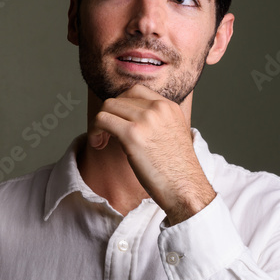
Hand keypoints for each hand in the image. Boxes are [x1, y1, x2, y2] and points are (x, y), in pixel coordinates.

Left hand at [89, 84, 215, 224]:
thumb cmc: (175, 170)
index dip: (120, 106)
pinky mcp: (133, 134)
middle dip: (108, 116)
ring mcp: (146, 119)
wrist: (185, 188)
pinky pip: (101, 120)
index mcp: (169, 107)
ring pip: (107, 107)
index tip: (117, 124)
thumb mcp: (170, 135)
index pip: (135, 92)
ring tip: (101, 142)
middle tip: (106, 136)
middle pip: (118, 99)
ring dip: (98, 124)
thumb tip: (127, 120)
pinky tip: (98, 145)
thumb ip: (155, 122)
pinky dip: (94, 131)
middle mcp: (158, 108)